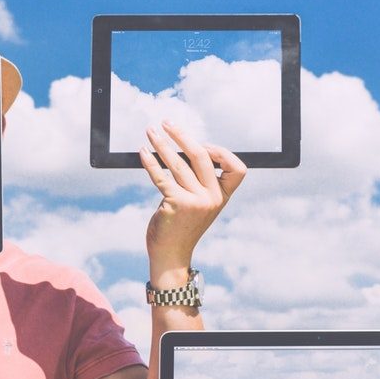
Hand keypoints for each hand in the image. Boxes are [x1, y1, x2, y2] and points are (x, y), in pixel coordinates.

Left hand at [138, 121, 246, 287]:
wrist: (171, 255)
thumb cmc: (182, 225)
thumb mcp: (199, 203)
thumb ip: (198, 182)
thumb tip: (183, 148)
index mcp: (222, 196)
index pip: (237, 168)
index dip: (221, 151)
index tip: (200, 143)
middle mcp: (213, 198)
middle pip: (202, 156)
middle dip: (182, 136)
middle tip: (166, 123)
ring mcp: (196, 201)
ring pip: (178, 164)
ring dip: (161, 144)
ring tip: (150, 132)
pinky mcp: (176, 204)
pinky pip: (161, 176)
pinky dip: (150, 162)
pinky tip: (142, 152)